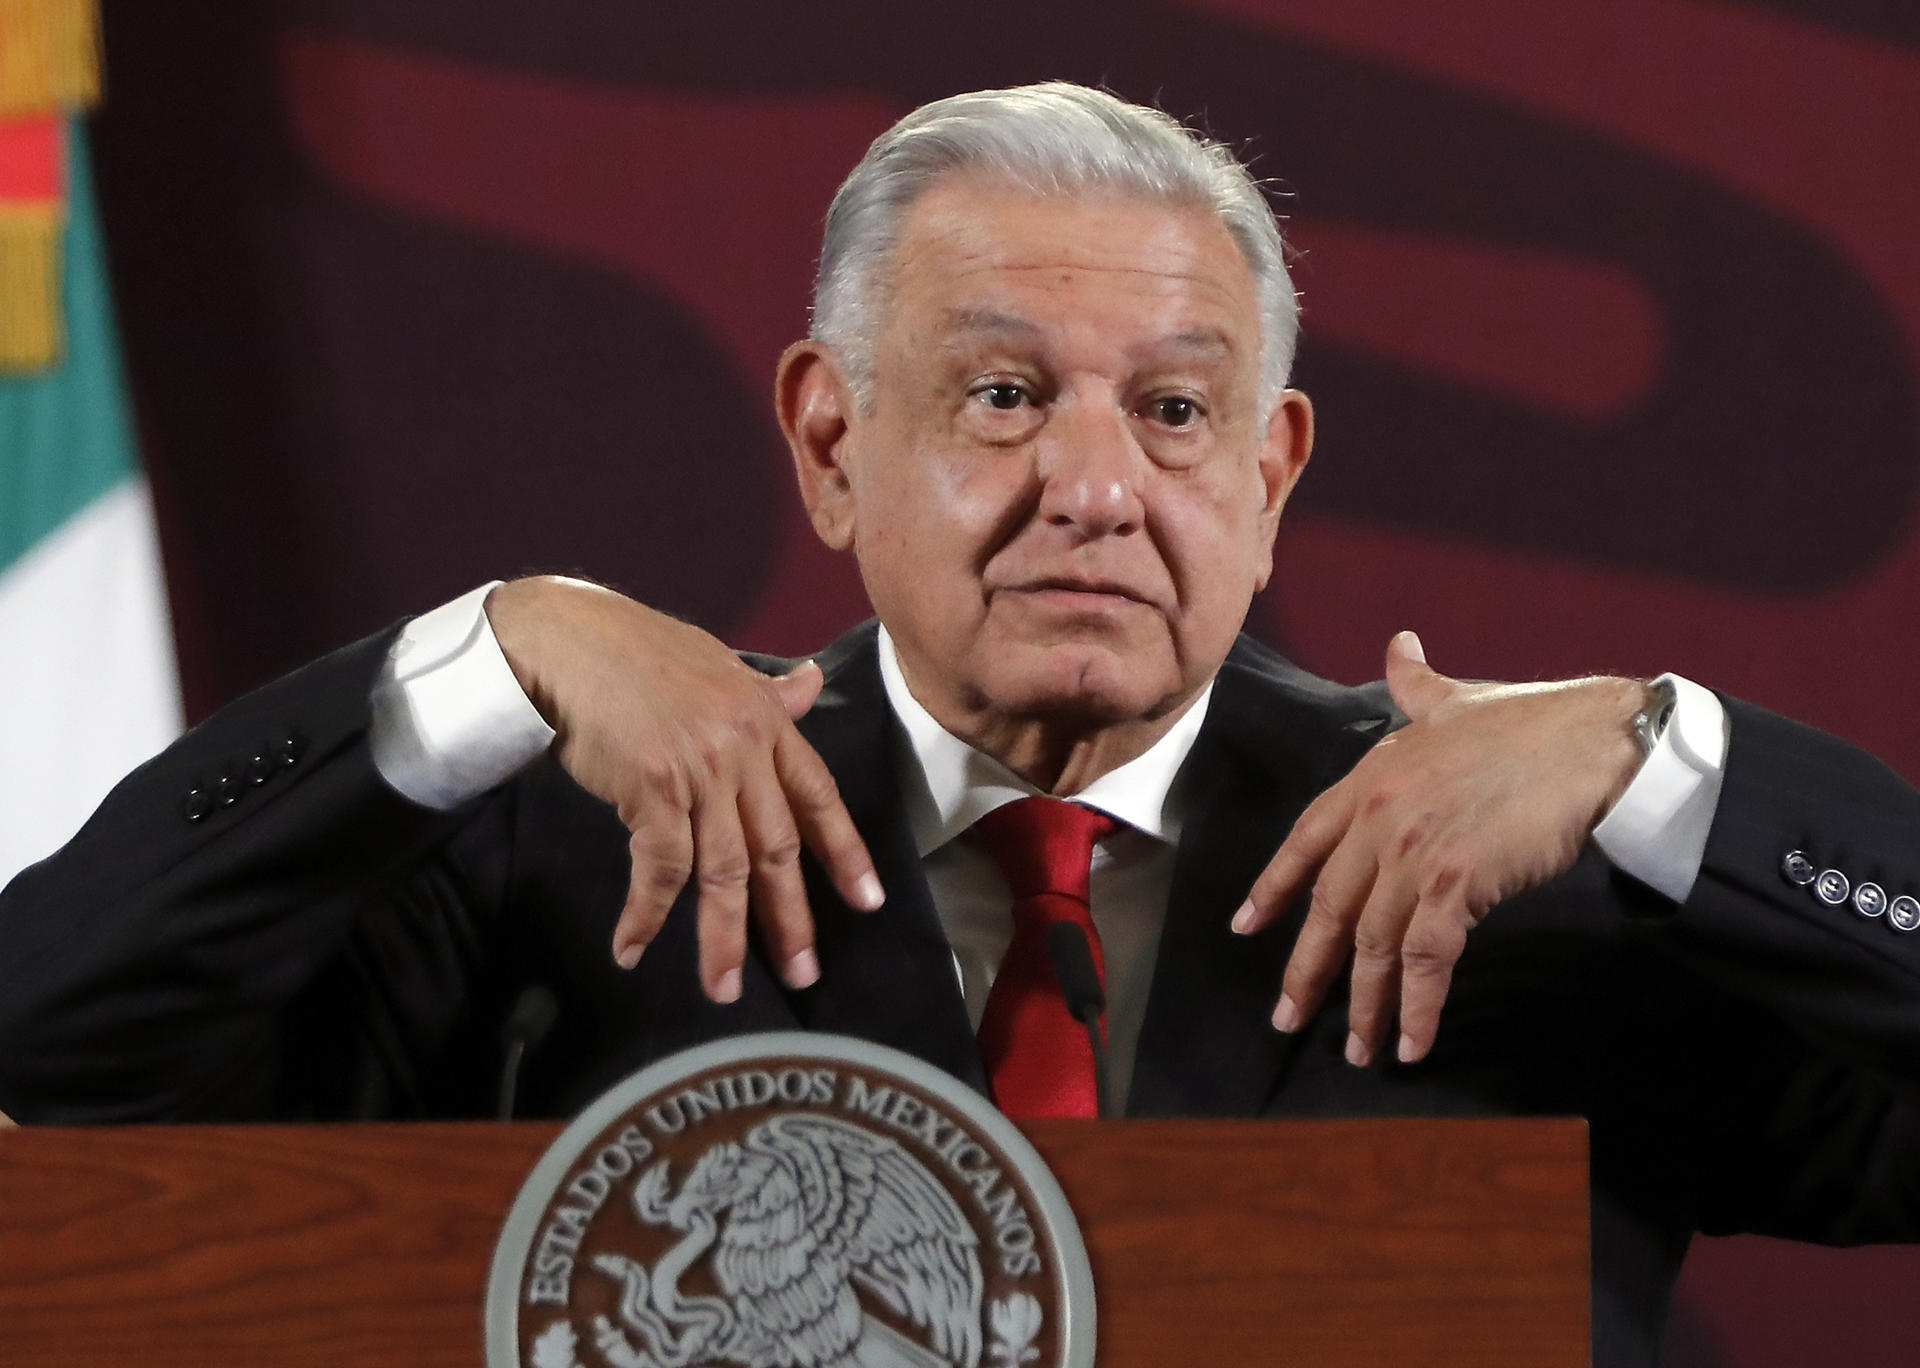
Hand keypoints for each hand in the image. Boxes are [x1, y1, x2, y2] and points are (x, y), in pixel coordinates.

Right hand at [486, 577, 882, 1002]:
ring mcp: (700, 770)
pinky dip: (646, 914)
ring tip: (722, 988)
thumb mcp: (717, 665)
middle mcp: (742, 749)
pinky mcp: (652, 788)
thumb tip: (809, 686)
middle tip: (803, 975)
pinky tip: (632, 948)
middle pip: (776, 848)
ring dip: (722, 937)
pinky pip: (660, 869)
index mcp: (765, 722)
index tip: (869, 902)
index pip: (818, 796)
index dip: (845, 852)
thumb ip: (768, 694)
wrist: (566, 639)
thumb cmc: (636, 651)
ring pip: (723, 871)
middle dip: (789, 917)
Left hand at [1232, 631, 1645, 1065]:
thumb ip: (1414, 684)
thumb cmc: (1533, 720)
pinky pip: (1425, 958)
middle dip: (1307, 968)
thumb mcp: (1455, 699)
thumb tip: (1399, 646)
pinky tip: (1414, 1044)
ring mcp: (1416, 849)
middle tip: (1287, 1016)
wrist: (1598, 738)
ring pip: (1372, 941)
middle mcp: (1381, 814)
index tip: (1245, 926)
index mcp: (1372, 774)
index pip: (1305, 838)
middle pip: (1329, 904)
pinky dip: (1418, 1006)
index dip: (1274, 886)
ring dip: (1364, 1003)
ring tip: (1357, 1049)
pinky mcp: (1459, 881)